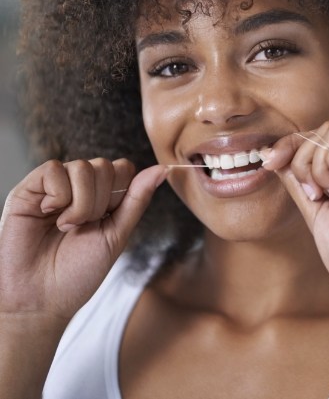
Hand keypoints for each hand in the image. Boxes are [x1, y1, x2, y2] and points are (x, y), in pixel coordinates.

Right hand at [0, 158, 166, 320]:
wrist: (41, 300)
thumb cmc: (79, 272)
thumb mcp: (117, 234)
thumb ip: (138, 199)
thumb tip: (163, 169)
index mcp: (102, 196)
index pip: (123, 168)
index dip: (121, 192)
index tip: (106, 220)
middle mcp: (78, 187)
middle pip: (105, 166)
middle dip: (101, 202)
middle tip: (83, 227)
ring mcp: (54, 186)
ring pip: (82, 167)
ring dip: (81, 203)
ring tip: (66, 227)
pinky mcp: (28, 189)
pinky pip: (53, 169)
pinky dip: (58, 195)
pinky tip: (48, 214)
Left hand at [262, 121, 328, 314]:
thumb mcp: (314, 211)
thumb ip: (299, 181)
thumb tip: (275, 155)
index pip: (320, 138)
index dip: (290, 143)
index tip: (269, 161)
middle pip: (327, 129)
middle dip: (302, 155)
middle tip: (310, 192)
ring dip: (317, 162)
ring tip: (325, 195)